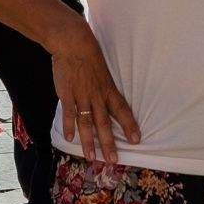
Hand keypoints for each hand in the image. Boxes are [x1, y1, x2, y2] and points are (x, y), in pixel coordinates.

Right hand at [49, 18, 137, 162]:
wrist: (72, 43)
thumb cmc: (89, 55)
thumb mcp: (103, 71)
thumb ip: (104, 88)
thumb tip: (109, 101)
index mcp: (108, 89)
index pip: (122, 110)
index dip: (129, 126)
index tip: (136, 140)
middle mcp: (97, 96)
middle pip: (105, 123)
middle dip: (109, 143)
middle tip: (113, 160)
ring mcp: (81, 96)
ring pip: (87, 123)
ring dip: (89, 142)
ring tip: (92, 158)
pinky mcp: (66, 94)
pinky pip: (69, 114)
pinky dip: (70, 127)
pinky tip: (70, 139)